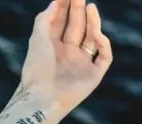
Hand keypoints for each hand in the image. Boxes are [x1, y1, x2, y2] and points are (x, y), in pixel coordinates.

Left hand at [20, 0, 112, 114]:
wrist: (43, 97)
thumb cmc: (37, 69)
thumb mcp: (38, 39)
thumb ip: (45, 19)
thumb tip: (55, 1)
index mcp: (51, 49)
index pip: (60, 24)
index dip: (64, 9)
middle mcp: (67, 56)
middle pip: (76, 28)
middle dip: (78, 12)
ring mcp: (81, 65)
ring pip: (92, 39)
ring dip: (92, 23)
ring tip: (90, 6)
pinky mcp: (93, 75)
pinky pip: (104, 56)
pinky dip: (102, 44)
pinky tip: (96, 33)